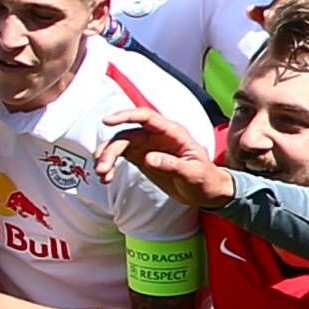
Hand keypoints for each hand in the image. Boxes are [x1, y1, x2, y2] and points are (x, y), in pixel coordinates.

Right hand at [104, 109, 232, 204]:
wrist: (206, 192)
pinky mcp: (142, 158)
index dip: (126, 116)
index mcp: (172, 133)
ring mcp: (148, 146)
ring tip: (102, 175)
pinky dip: (111, 165)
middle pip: (127, 134)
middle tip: (101, 169)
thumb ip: (173, 165)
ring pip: (120, 145)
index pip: (146, 117)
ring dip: (107, 158)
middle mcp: (157, 135)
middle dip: (111, 149)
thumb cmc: (205, 179)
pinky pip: (121, 156)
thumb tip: (149, 158)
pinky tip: (106, 178)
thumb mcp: (193, 174)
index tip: (107, 121)